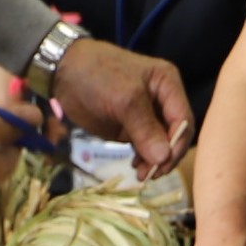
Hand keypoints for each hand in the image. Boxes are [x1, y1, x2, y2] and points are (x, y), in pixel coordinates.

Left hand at [48, 38, 195, 176]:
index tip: (163, 163)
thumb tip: (163, 157)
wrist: (63, 71)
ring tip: (142, 174)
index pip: (183, 119)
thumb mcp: (124, 99)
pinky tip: (135, 166)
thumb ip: (145, 128)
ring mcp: (146, 115)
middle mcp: (162, 100)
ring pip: (161, 144)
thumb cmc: (97, 75)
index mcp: (167, 84)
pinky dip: (143, 159)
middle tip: (151, 174)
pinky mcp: (130, 127)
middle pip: (175, 134)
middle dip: (166, 155)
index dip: (177, 143)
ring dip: (154, 161)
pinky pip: (144, 147)